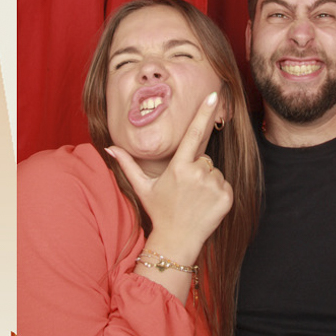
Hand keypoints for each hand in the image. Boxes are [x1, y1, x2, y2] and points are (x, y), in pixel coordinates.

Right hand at [107, 92, 232, 267]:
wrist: (177, 241)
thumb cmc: (159, 211)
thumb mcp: (142, 187)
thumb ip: (127, 164)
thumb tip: (109, 147)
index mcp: (179, 167)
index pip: (193, 133)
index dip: (204, 112)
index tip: (214, 95)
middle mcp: (198, 173)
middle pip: (204, 158)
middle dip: (196, 168)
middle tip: (185, 188)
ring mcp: (214, 185)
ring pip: (214, 170)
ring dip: (207, 180)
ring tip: (194, 197)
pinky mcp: (226, 196)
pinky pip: (224, 184)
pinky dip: (217, 192)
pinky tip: (205, 204)